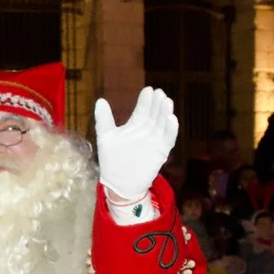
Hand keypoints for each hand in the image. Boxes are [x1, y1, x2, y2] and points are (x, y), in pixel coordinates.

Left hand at [93, 88, 177, 203]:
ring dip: (165, 113)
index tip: (149, 89)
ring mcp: (155, 142)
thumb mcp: (105, 137)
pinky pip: (168, 140)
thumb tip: (101, 100)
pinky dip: (171, 130)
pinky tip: (172, 118)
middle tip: (159, 92)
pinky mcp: (161, 152)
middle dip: (157, 104)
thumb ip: (104, 119)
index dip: (146, 100)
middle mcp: (147, 132)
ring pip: (162, 124)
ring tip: (166, 101)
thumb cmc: (111, 161)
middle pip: (154, 115)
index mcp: (135, 126)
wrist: (118, 183)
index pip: (142, 110)